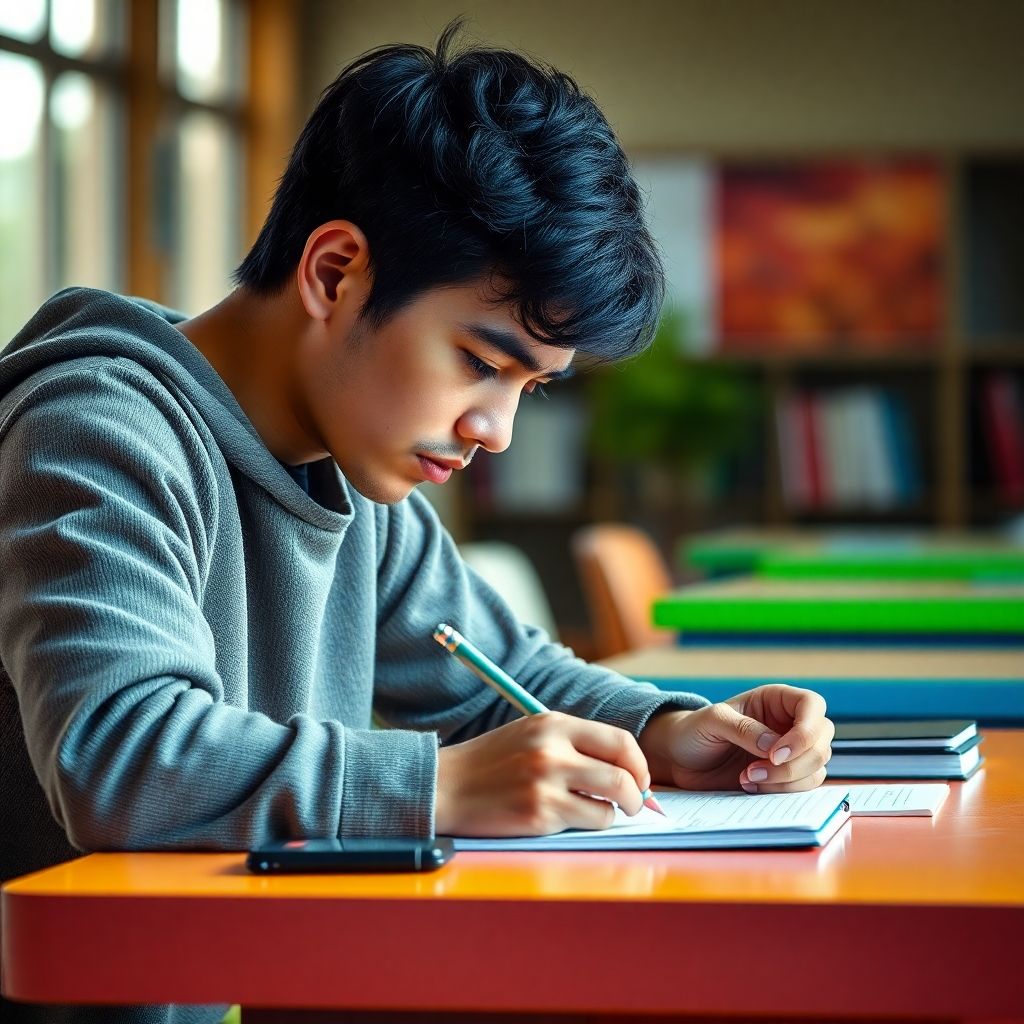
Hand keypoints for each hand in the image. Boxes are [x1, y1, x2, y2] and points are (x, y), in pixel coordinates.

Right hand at [435, 712, 651, 835]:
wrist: (446, 786)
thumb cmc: (491, 763)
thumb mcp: (531, 734)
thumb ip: (573, 743)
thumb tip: (623, 768)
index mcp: (553, 724)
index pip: (620, 741)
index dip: (638, 764)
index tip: (638, 778)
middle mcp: (552, 750)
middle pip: (623, 774)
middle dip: (636, 794)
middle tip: (632, 803)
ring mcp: (546, 784)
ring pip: (611, 804)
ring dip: (612, 813)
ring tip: (597, 811)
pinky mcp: (538, 815)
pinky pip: (587, 823)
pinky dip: (588, 824)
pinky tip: (568, 818)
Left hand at [640, 685, 833, 792]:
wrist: (681, 759)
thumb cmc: (694, 730)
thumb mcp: (712, 721)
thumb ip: (742, 728)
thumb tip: (774, 745)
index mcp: (775, 700)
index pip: (812, 705)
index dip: (805, 730)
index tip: (775, 754)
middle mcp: (789, 724)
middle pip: (821, 741)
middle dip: (795, 762)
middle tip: (756, 770)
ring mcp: (790, 752)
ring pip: (817, 767)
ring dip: (786, 780)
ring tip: (747, 778)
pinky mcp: (785, 777)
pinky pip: (804, 787)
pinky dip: (781, 791)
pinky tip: (751, 786)